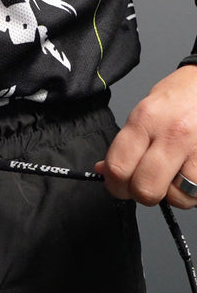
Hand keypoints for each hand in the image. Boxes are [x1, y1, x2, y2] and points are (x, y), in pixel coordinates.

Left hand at [96, 65, 196, 208]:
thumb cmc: (180, 96)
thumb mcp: (144, 112)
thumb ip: (124, 144)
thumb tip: (104, 170)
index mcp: (144, 120)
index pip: (118, 167)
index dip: (114, 186)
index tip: (118, 186)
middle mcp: (171, 134)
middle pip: (144, 188)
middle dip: (139, 194)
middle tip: (143, 186)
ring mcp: (196, 148)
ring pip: (175, 196)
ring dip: (171, 195)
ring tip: (171, 179)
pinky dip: (191, 192)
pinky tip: (188, 177)